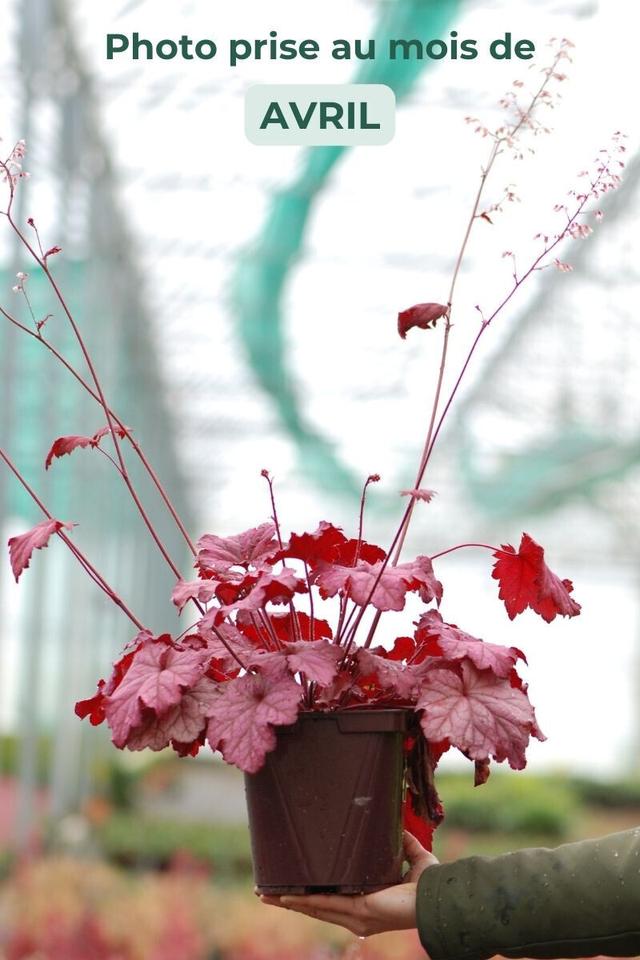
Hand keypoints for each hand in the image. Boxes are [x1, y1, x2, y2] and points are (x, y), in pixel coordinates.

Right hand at [258, 831, 437, 936]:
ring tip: (266, 894)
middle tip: (266, 893)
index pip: (331, 902)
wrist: (436, 897)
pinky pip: (324, 905)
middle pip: (314, 907)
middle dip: (290, 900)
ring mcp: (354, 915)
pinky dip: (303, 901)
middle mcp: (356, 914)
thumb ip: (403, 845)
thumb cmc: (429, 885)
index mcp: (365, 904)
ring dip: (289, 900)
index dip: (310, 896)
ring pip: (313, 907)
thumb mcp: (413, 859)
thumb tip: (396, 828)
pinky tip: (286, 896)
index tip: (291, 889)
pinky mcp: (357, 910)